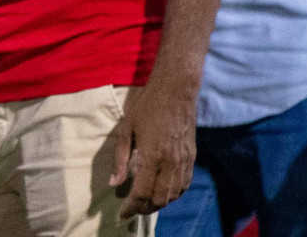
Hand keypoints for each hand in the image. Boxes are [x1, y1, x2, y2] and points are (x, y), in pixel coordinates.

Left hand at [108, 75, 196, 218]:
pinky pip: (184, 185)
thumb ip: (120, 159)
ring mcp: (184, 162)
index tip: (122, 214)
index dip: (131, 208)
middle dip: (144, 209)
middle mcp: (171, 163)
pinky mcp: (192, 158)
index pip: (142, 193)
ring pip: (173, 195)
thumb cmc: (146, 106)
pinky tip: (163, 193)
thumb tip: (114, 184)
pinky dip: (173, 194)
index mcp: (152, 156)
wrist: (176, 91)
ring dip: (158, 204)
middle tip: (132, 210)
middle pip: (159, 199)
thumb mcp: (125, 129)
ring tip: (145, 203)